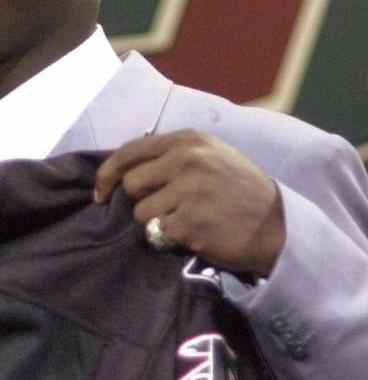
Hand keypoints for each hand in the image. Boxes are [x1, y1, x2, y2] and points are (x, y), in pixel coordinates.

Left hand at [94, 130, 284, 275]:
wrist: (278, 225)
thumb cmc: (239, 190)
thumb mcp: (211, 156)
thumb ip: (173, 155)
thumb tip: (126, 166)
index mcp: (188, 140)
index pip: (129, 151)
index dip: (107, 173)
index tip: (100, 191)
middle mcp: (186, 160)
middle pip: (131, 184)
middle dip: (140, 201)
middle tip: (164, 209)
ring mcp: (188, 191)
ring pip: (141, 213)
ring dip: (156, 222)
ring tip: (186, 220)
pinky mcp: (190, 222)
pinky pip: (159, 234)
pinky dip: (171, 239)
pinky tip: (197, 233)